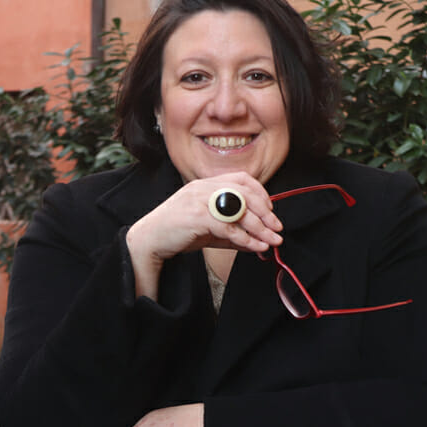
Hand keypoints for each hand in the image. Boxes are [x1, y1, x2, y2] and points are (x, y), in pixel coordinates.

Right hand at [126, 172, 282, 298]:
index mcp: (206, 184)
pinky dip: (246, 238)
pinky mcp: (196, 217)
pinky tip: (256, 247)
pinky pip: (228, 227)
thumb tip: (259, 241)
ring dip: (260, 227)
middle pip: (244, 192)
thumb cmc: (177, 233)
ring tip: (272, 240)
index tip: (271, 211)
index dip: (260, 193)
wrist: (149, 240)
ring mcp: (199, 200)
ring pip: (239, 210)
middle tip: (277, 228)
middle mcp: (203, 187)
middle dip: (265, 212)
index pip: (241, 179)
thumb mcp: (209, 230)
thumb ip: (232, 232)